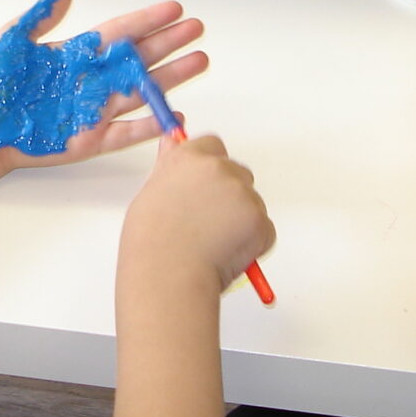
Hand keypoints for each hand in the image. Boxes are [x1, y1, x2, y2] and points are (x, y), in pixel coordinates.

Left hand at [0, 0, 207, 173]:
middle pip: (140, 59)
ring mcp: (96, 110)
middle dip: (170, 44)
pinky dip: (151, 126)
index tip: (174, 9)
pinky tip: (174, 115)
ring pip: (142, 92)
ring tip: (198, 61)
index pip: (121, 32)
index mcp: (79, 54)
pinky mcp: (92, 139)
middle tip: (198, 30)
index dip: (148, 20)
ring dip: (171, 78)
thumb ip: (43, 15)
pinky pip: (128, 132)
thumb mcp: (15, 39)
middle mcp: (93, 80)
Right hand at [121, 133, 274, 291]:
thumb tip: (172, 142)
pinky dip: (252, 241)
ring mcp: (242, 193)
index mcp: (189, 158)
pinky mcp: (259, 219)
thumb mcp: (152, 192)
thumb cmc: (153, 241)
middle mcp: (218, 169)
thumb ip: (170, 165)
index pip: (212, 146)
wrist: (169, 274)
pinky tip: (226, 252)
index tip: (204, 185)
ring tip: (210, 242)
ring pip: (251, 202)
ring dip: (240, 219)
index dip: (209, 168)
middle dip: (228, 195)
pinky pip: (264, 228)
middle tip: (207, 223)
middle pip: (237, 173)